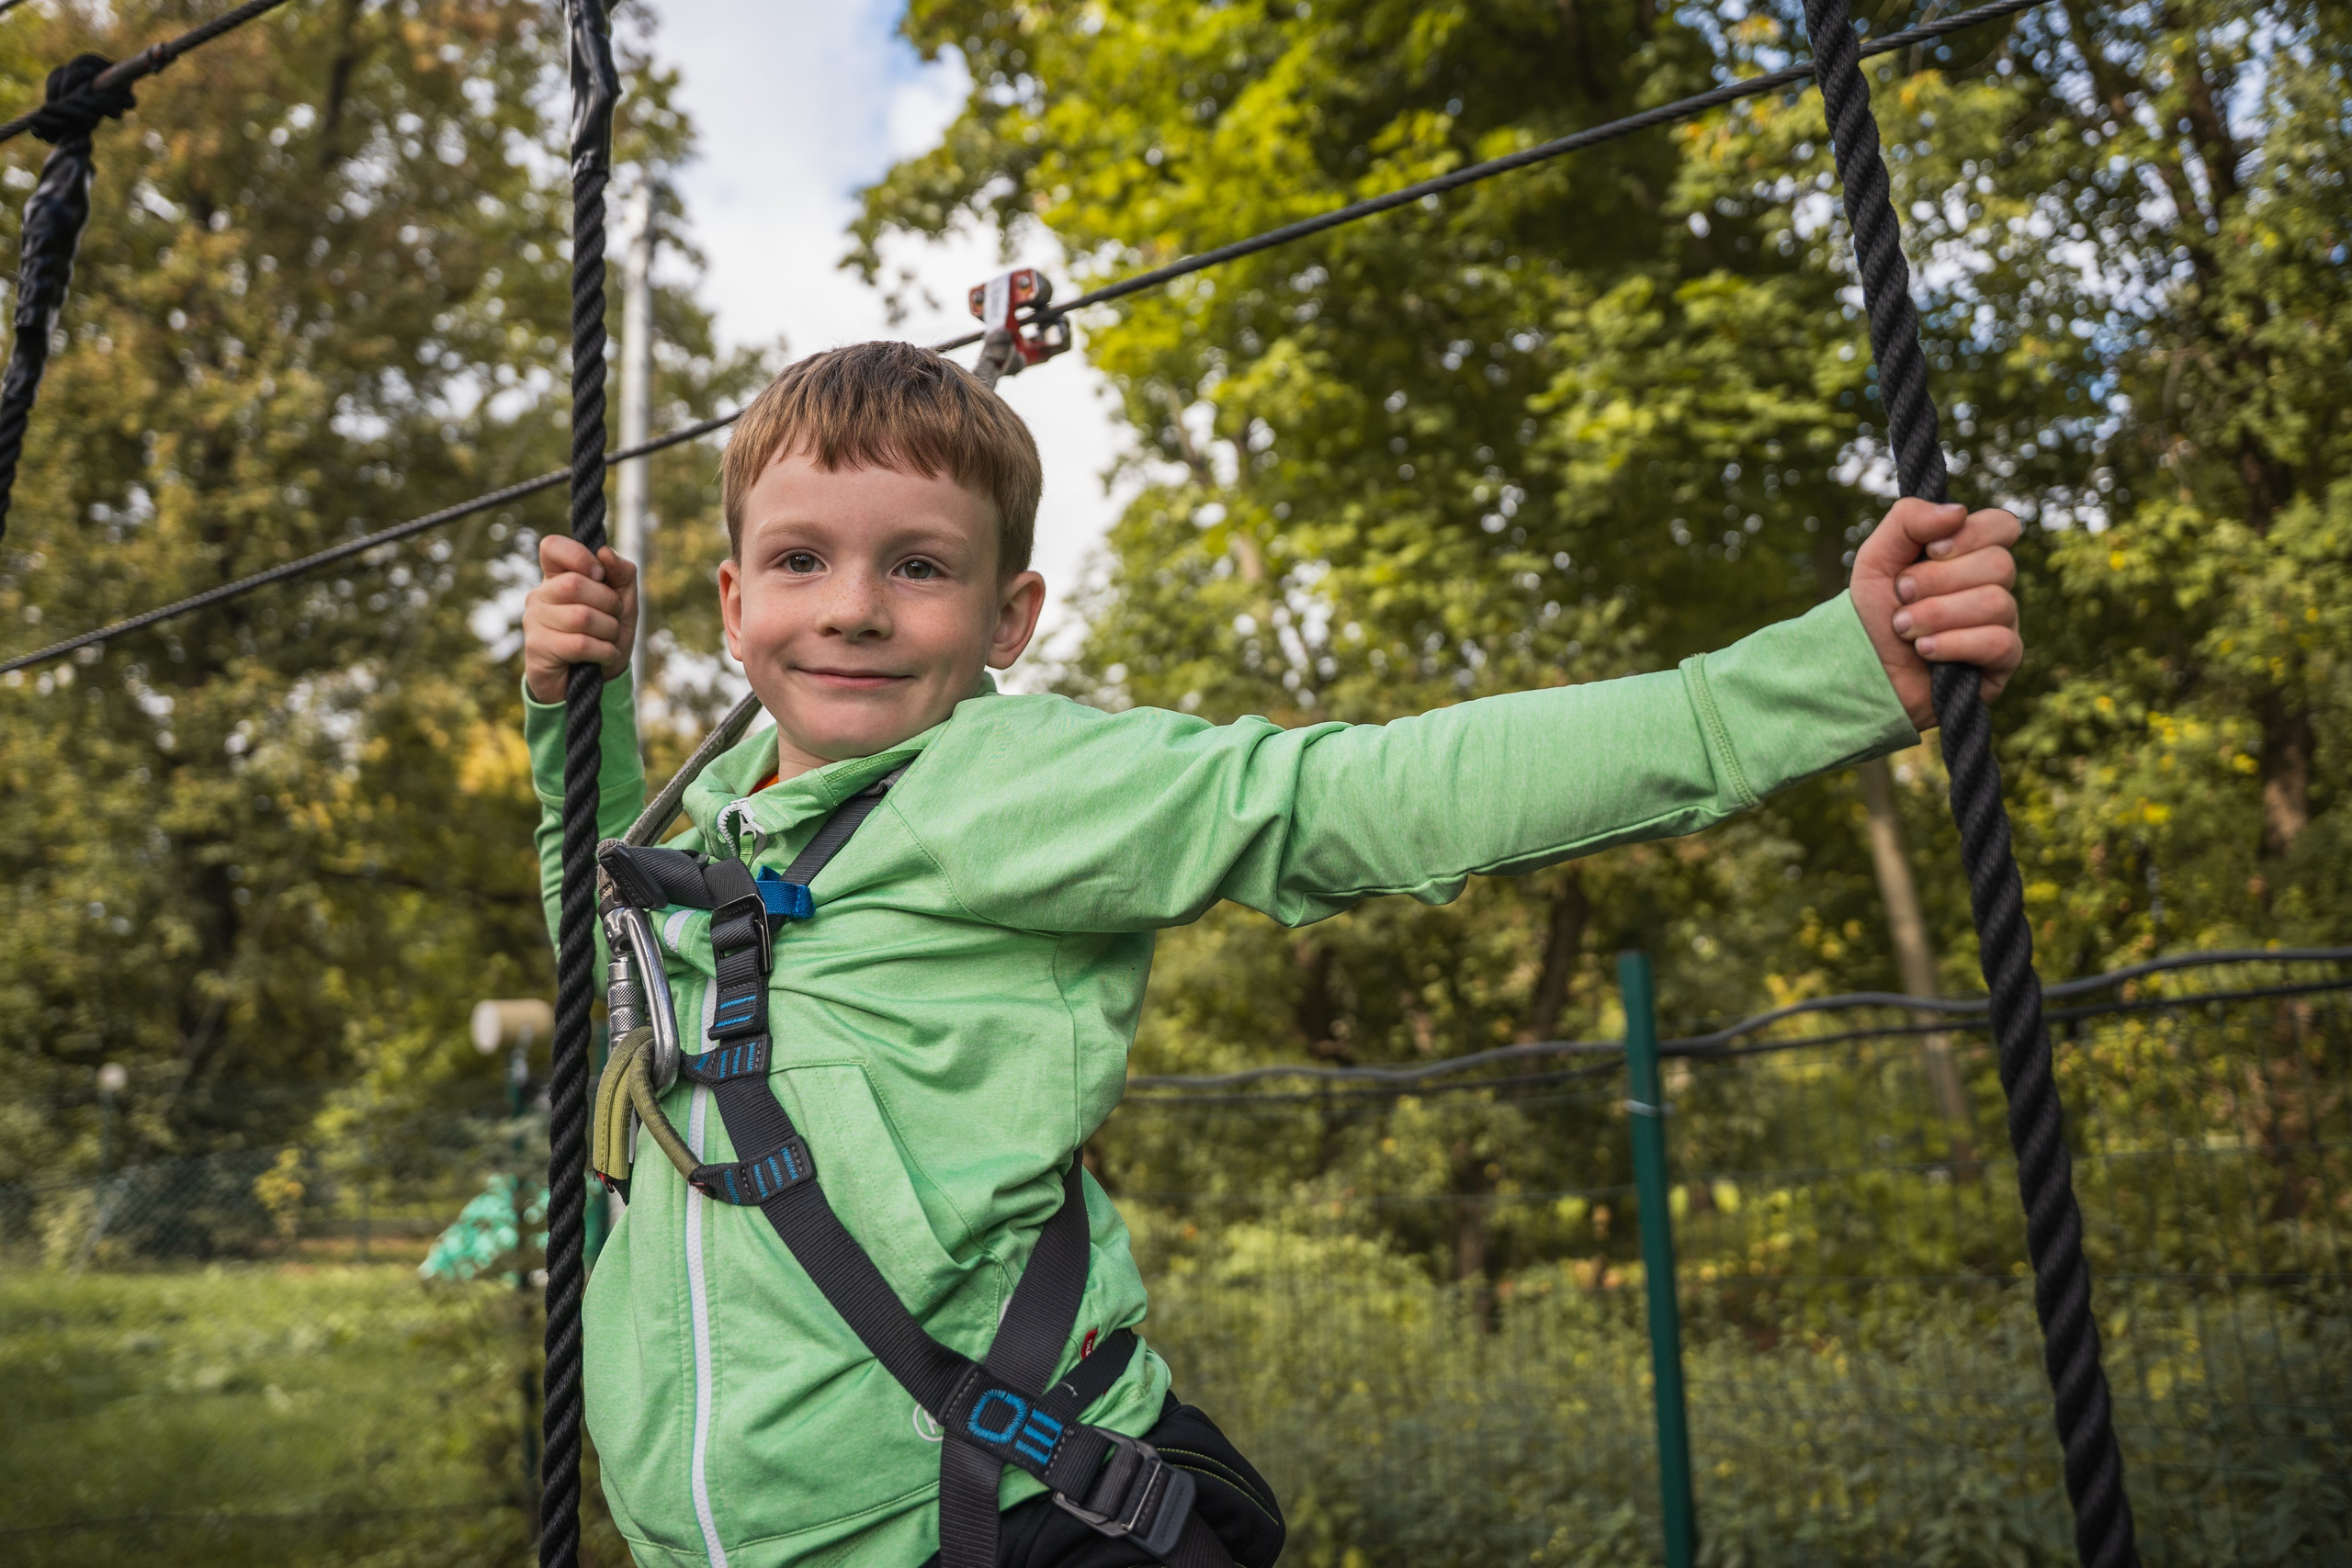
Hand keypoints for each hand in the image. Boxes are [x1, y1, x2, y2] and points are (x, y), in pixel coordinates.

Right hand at [523, 534, 637, 703]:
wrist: (593, 684)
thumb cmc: (604, 637)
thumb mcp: (623, 603)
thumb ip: (621, 574)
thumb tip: (605, 552)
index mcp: (557, 577)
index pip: (552, 546)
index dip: (580, 556)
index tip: (599, 575)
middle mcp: (540, 595)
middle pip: (574, 584)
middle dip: (608, 603)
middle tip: (613, 617)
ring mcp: (534, 621)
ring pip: (581, 616)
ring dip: (609, 631)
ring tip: (608, 639)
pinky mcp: (537, 647)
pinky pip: (579, 644)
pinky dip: (604, 651)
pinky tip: (604, 656)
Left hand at [1850, 497, 2021, 729]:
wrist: (1861, 669)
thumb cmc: (1874, 612)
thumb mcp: (1876, 557)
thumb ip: (1908, 520)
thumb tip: (1958, 512)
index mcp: (1970, 555)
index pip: (2003, 526)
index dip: (1972, 534)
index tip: (1932, 549)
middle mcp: (1993, 586)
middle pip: (1999, 564)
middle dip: (1938, 580)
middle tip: (1901, 595)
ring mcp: (2002, 623)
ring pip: (1997, 603)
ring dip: (1938, 614)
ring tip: (1903, 628)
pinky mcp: (2002, 662)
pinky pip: (1999, 643)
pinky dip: (1953, 644)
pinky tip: (1924, 650)